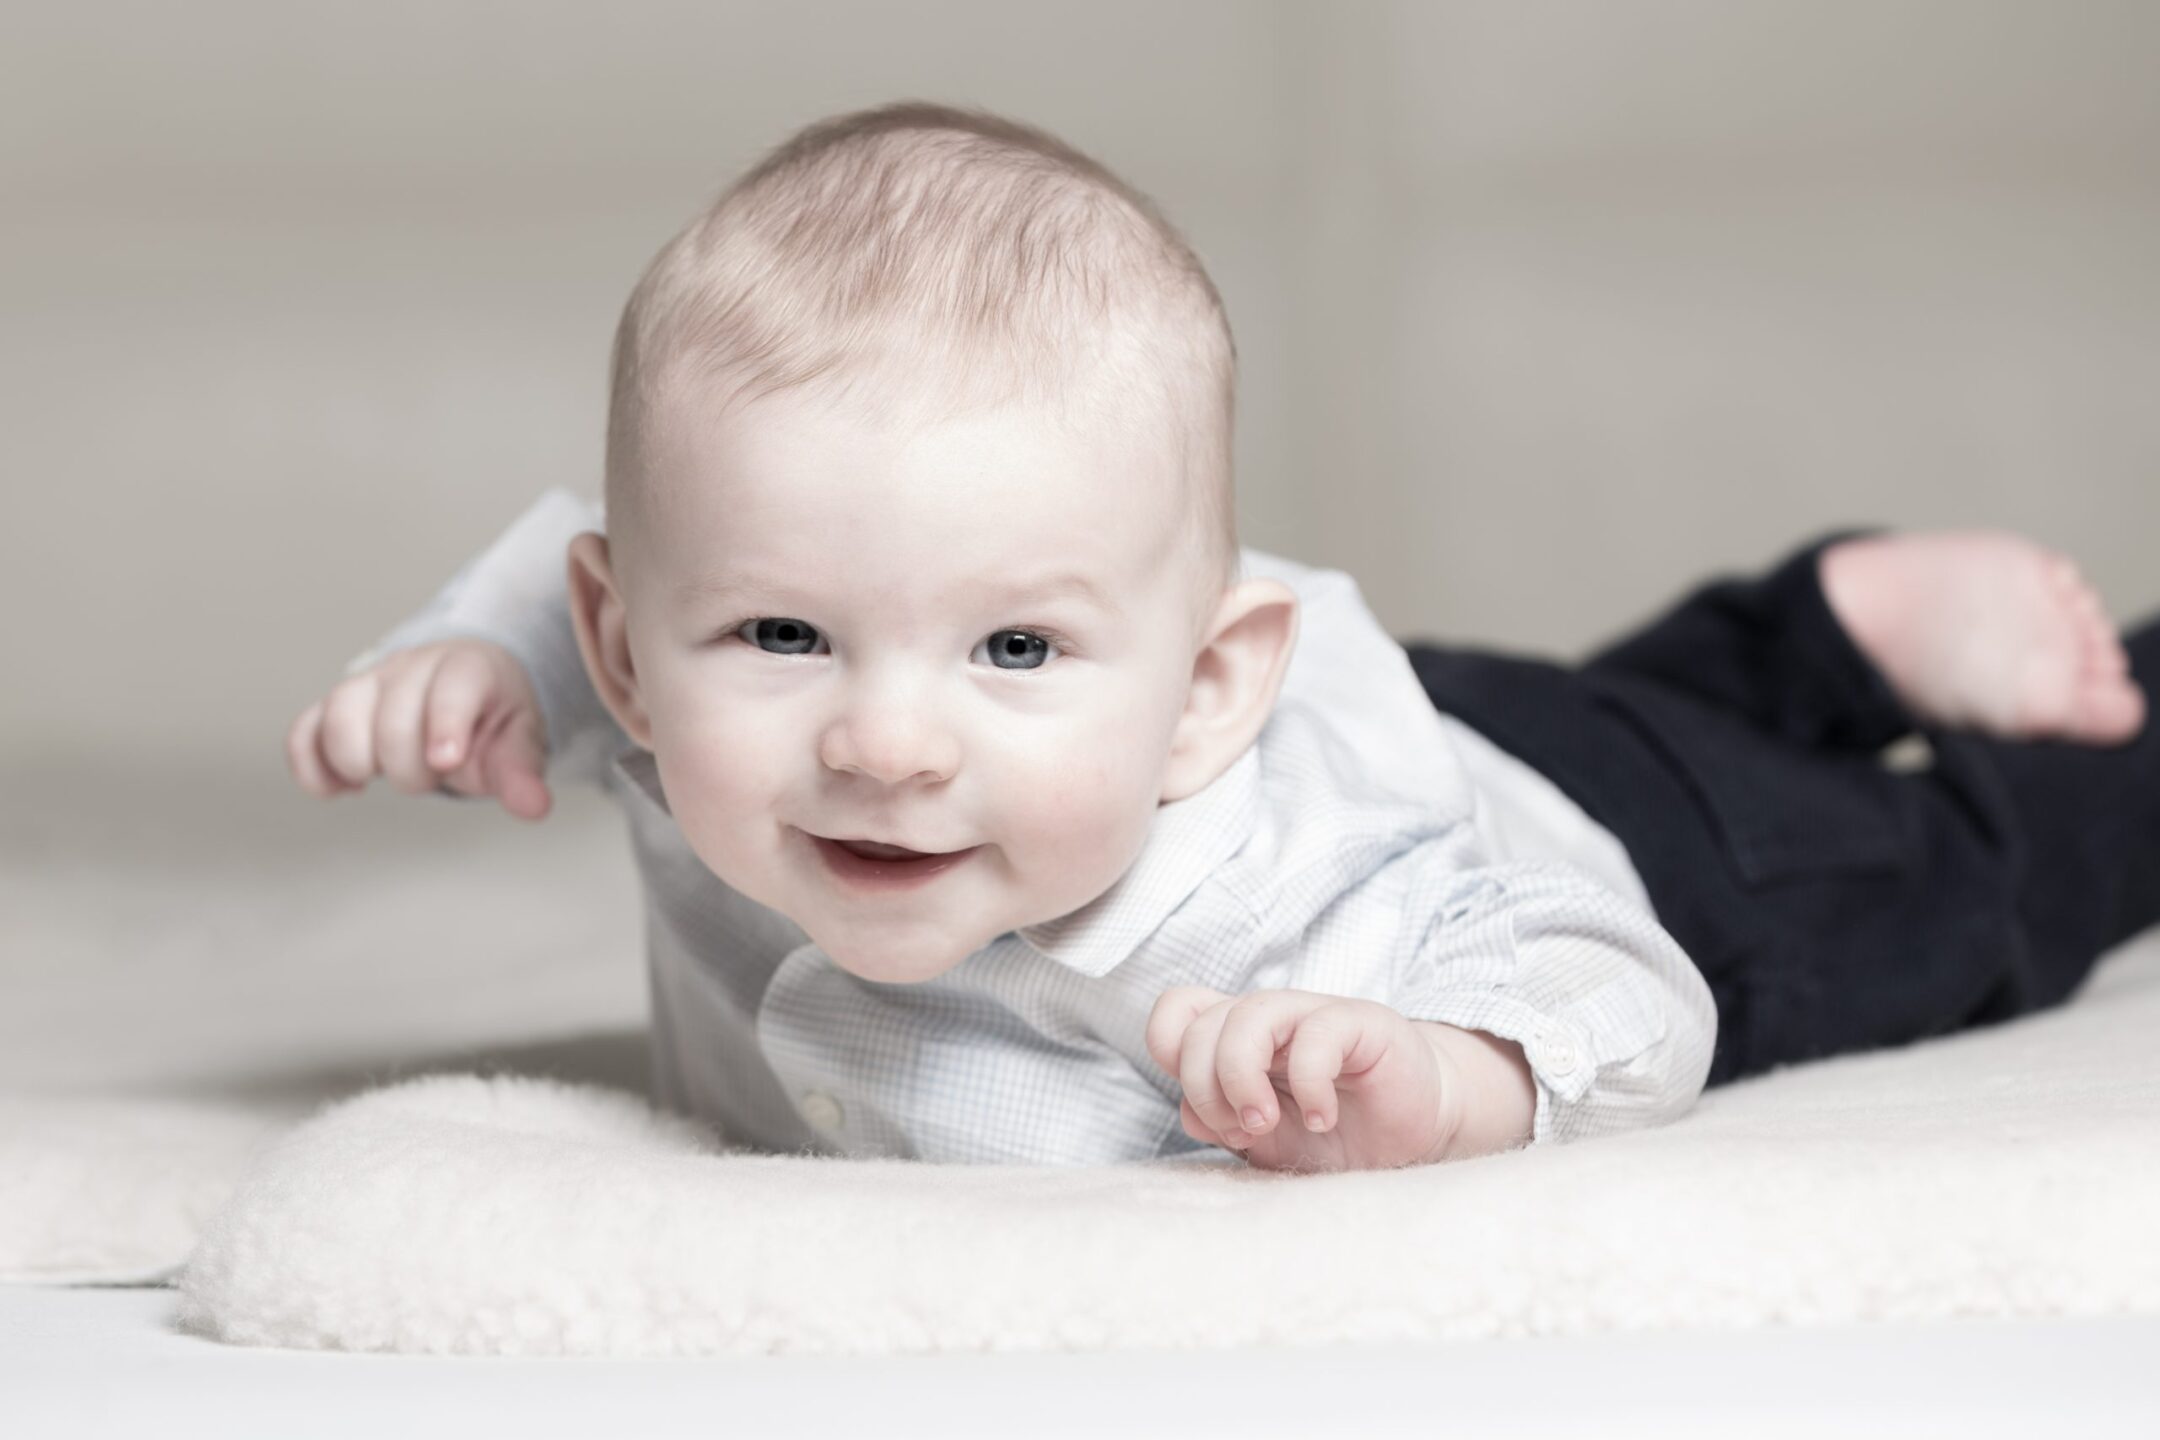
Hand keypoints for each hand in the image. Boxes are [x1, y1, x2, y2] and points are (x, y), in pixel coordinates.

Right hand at [285, 639, 551, 820]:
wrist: (464, 690)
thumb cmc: (490, 717)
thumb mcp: (518, 741)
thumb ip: (521, 773)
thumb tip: (533, 807)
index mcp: (467, 667)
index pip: (452, 687)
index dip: (446, 724)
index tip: (446, 762)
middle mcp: (411, 668)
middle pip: (392, 717)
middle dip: (411, 767)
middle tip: (433, 776)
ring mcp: (367, 684)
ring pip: (339, 716)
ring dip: (357, 762)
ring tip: (380, 779)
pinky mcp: (334, 708)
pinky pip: (303, 734)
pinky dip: (312, 769)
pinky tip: (340, 790)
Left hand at [1145, 987, 1464, 1172]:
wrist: (1414, 1134)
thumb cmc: (1334, 1135)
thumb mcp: (1265, 1141)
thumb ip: (1222, 1124)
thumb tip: (1192, 1114)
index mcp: (1235, 1039)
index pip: (1176, 1013)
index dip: (1172, 1054)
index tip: (1207, 1113)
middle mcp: (1268, 1019)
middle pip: (1201, 1025)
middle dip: (1206, 1088)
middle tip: (1245, 1130)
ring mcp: (1311, 1015)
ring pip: (1248, 1015)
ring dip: (1242, 1078)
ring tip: (1268, 1123)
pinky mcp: (1360, 1022)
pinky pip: (1317, 1034)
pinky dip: (1309, 1084)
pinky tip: (1323, 1118)